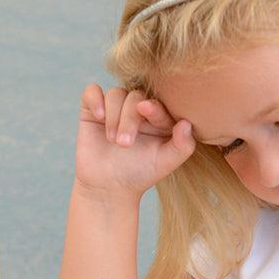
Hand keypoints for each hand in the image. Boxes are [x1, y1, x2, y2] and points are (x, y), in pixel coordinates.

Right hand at [74, 84, 195, 199]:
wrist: (109, 187)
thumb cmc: (140, 174)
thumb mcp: (165, 163)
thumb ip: (182, 145)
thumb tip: (187, 123)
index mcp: (158, 118)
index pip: (158, 103)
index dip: (153, 106)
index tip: (145, 110)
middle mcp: (137, 109)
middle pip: (135, 97)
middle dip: (129, 118)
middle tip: (124, 144)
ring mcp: (115, 108)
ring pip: (115, 94)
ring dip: (113, 115)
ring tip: (113, 141)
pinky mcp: (92, 110)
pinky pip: (92, 92)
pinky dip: (95, 99)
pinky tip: (99, 116)